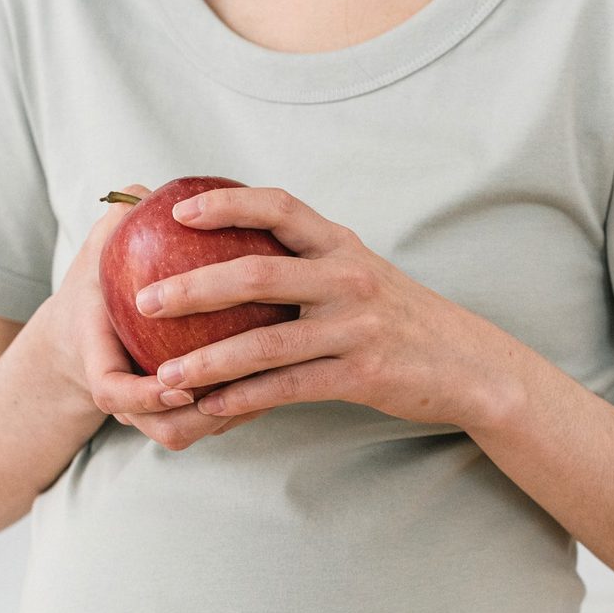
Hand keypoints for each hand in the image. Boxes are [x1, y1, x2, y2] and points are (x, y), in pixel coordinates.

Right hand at [48, 184, 268, 449]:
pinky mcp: (177, 418)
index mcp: (98, 361)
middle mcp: (127, 400)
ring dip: (232, 414)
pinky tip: (281, 375)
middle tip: (244, 385)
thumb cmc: (100, 283)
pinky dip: (242, 408)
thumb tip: (144, 192)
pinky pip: (212, 424)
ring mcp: (152, 415)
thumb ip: (116, 223)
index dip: (144, 395)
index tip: (176, 380)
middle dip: (202, 417)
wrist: (90, 331)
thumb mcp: (97, 251)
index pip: (112, 392)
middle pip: (166, 429)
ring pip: (192, 433)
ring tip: (274, 380)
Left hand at [133, 186, 515, 433]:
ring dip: (208, 360)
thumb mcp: (362, 276)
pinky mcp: (360, 374)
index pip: (279, 207)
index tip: (178, 210)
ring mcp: (355, 327)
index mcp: (342, 247)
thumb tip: (241, 266)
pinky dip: (245, 399)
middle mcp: (347, 279)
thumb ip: (311, 265)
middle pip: (256, 272)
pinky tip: (212, 408)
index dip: (226, 203)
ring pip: (265, 341)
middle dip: (193, 286)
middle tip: (146, 300)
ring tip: (166, 374)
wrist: (467, 363)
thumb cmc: (403, 320)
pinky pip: (288, 387)